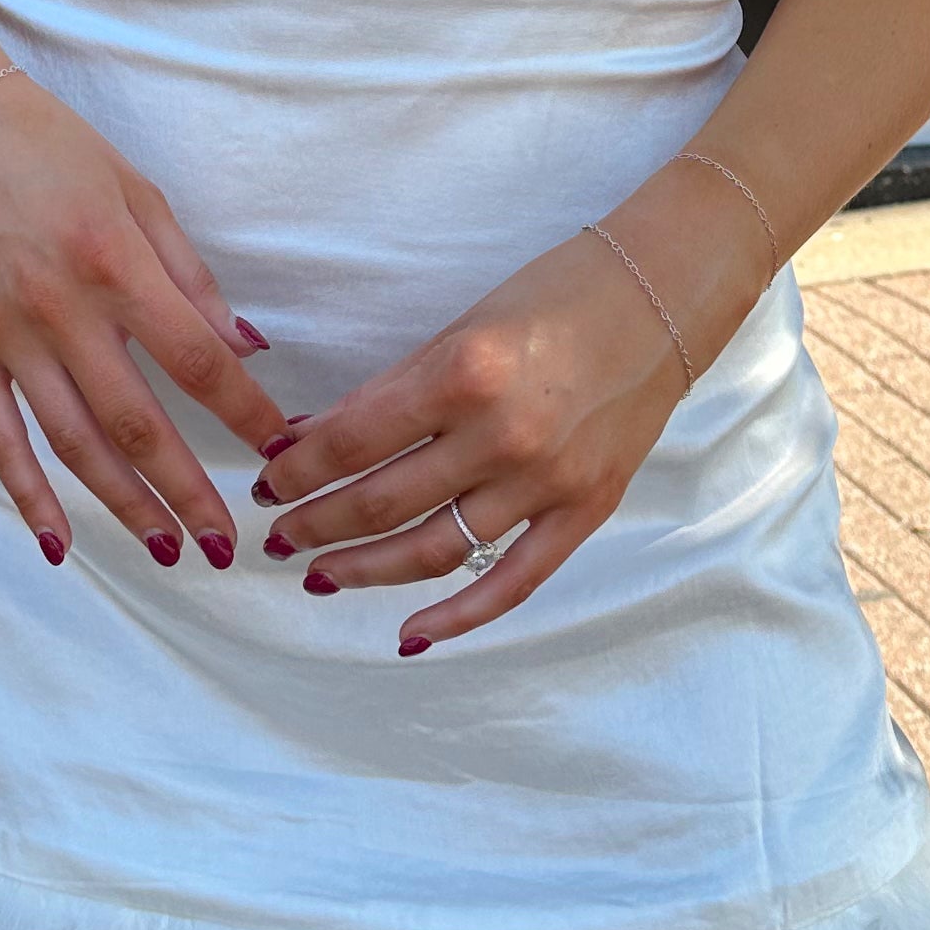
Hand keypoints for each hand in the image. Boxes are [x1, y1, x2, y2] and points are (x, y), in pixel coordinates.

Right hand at [0, 13, 285, 569]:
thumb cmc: (50, 146)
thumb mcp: (137, 190)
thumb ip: (190, 274)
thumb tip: (246, 346)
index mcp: (115, 260)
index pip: (197, 359)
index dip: (244, 414)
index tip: (282, 452)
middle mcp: (59, 306)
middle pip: (137, 421)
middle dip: (188, 490)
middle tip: (229, 545)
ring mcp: (3, 332)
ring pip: (72, 443)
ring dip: (123, 506)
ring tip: (167, 552)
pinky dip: (26, 496)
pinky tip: (59, 543)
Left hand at [256, 185, 757, 652]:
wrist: (663, 297)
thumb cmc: (555, 293)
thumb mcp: (460, 328)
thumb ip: (390, 391)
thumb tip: (310, 439)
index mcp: (463, 374)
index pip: (352, 442)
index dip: (297, 469)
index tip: (267, 480)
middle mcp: (502, 436)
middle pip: (382, 502)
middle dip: (315, 524)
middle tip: (278, 536)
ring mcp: (547, 482)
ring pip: (433, 551)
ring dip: (365, 570)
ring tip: (319, 576)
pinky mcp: (585, 511)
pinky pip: (513, 583)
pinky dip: (457, 617)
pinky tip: (408, 635)